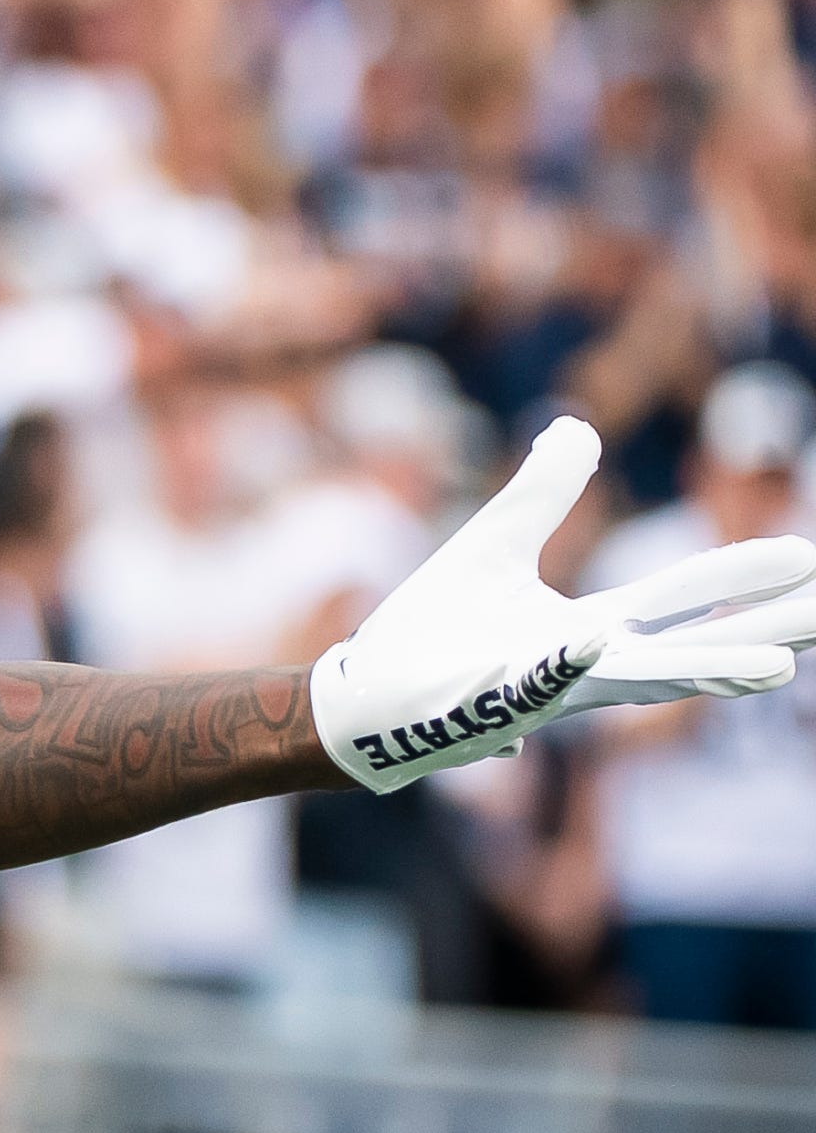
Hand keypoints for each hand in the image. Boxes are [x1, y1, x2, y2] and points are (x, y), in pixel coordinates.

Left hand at [314, 416, 815, 790]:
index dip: (743, 575)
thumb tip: (577, 426)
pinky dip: (562, 666)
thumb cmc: (429, 632)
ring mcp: (542, 690)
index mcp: (593, 632)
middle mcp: (584, 668)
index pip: (684, 598)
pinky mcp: (488, 705)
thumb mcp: (494, 545)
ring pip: (636, 681)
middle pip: (694, 645)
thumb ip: (541, 492)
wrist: (361, 696)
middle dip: (765, 629)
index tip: (808, 555)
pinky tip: (593, 641)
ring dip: (706, 669)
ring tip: (776, 665)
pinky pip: (533, 685)